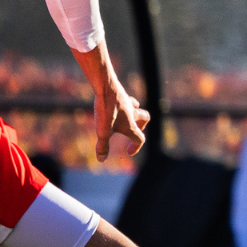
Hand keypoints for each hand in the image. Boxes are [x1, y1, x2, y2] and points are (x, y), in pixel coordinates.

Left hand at [73, 42, 148, 160]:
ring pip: (136, 107)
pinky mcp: (119, 94)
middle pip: (145, 118)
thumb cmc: (106, 111)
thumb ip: (102, 146)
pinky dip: (123, 103)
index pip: (140, 138)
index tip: (128, 152)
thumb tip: (101, 160)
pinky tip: (113, 104)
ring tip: (123, 116)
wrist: (106, 87)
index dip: (136, 147)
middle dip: (141, 125)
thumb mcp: (102, 131)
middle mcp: (132, 113)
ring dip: (133, 112)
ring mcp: (127, 102)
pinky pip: (125, 98)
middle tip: (132, 130)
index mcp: (131, 125)